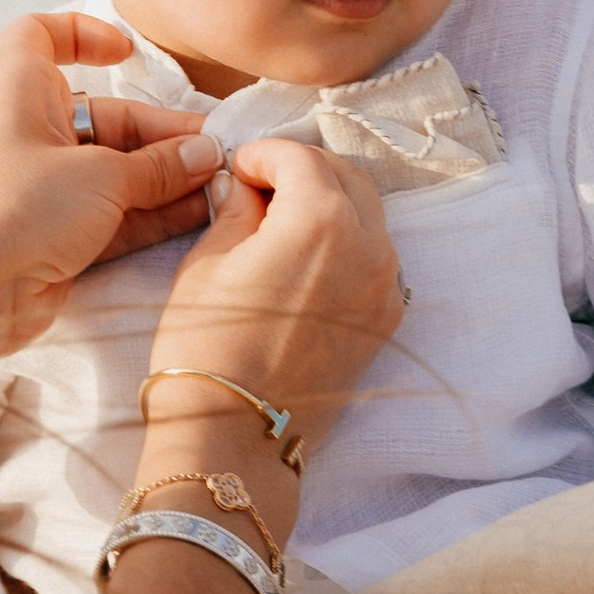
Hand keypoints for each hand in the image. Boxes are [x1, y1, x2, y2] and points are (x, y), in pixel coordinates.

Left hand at [0, 11, 220, 446]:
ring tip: (222, 181)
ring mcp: (42, 183)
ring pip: (114, 166)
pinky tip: (200, 211)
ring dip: (166, 174)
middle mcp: (28, 129)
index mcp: (18, 87)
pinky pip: (112, 209)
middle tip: (217, 148)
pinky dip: (151, 209)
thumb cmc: (24, 207)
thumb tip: (207, 154)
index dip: (84, 35)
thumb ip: (160, 165)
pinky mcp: (55, 230)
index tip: (128, 53)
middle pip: (104, 114)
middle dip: (161, 132)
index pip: (41, 35)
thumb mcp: (103, 176)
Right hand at [144, 137, 401, 464]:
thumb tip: (243, 186)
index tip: (238, 169)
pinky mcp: (386, 319)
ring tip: (280, 224)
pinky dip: (346, 243)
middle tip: (258, 189)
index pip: (299, 157)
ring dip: (328, 204)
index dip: (262, 155)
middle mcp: (369, 246)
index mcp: (321, 220)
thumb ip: (234, 211)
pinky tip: (304, 262)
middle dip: (302, 171)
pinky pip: (374, 257)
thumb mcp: (206, 264)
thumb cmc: (207, 348)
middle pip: (344, 177)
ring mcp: (386, 286)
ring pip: (367, 215)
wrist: (235, 437)